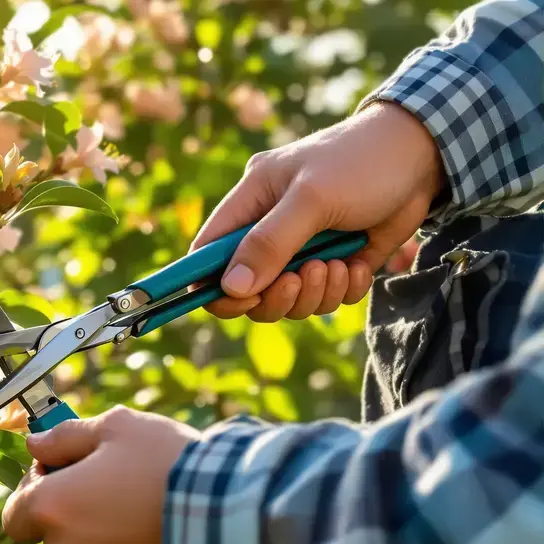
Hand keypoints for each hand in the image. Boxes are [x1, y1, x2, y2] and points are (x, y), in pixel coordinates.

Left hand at [1, 406, 198, 543]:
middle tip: (120, 504)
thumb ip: (66, 436)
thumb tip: (35, 444)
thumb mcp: (119, 428)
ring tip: (146, 533)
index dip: (37, 496)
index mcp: (52, 508)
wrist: (231, 522)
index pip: (16, 515)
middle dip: (78, 526)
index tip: (66, 483)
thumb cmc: (171, 466)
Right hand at [193, 101, 445, 321]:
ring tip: (339, 265)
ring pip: (290, 298)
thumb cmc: (360, 162)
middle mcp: (272, 229)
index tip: (242, 301)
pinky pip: (328, 295)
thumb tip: (230, 288)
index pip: (208, 253)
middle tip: (304, 280)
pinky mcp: (339, 259)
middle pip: (249, 289)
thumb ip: (270, 243)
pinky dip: (344, 289)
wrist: (425, 152)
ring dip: (316, 293)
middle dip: (277, 295)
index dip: (213, 285)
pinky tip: (359, 264)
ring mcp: (305, 247)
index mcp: (251, 203)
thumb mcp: (311, 199)